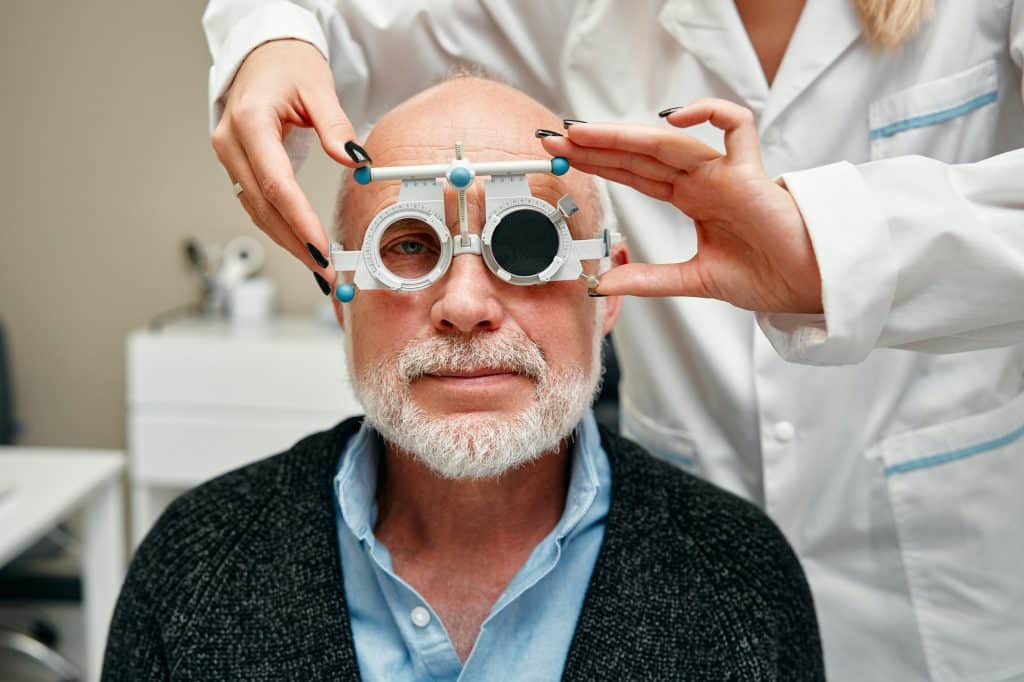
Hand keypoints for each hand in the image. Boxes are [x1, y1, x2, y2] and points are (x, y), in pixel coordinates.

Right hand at [211, 39, 365, 293]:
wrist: (263, 54)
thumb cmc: (288, 65)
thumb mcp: (318, 87)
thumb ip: (336, 126)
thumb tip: (356, 161)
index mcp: (249, 122)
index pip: (275, 183)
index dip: (299, 220)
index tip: (321, 248)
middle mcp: (231, 143)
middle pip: (264, 207)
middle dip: (297, 243)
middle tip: (326, 272)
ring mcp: (229, 157)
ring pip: (257, 212)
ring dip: (289, 243)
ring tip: (319, 268)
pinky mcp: (237, 166)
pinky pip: (257, 205)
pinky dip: (281, 228)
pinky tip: (302, 246)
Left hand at [540, 99, 822, 313]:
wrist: (808, 288)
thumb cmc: (765, 278)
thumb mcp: (693, 281)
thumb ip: (649, 279)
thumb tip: (603, 283)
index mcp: (692, 199)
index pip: (634, 173)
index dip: (597, 163)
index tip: (559, 157)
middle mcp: (704, 180)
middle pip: (641, 153)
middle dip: (596, 145)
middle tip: (552, 139)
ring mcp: (726, 172)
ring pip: (669, 140)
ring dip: (623, 135)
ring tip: (582, 134)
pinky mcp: (751, 173)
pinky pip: (736, 127)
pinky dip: (709, 113)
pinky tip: (672, 118)